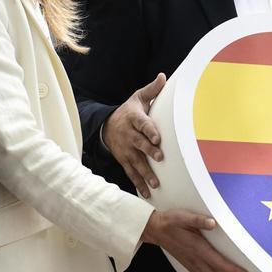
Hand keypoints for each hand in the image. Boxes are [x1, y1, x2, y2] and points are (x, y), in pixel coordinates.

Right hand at [102, 73, 165, 197]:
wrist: (108, 125)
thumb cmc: (129, 110)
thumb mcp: (138, 98)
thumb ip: (152, 90)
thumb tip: (163, 77)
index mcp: (134, 118)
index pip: (142, 124)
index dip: (149, 130)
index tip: (157, 138)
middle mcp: (128, 135)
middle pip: (139, 143)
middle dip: (149, 151)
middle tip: (159, 158)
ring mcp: (125, 149)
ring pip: (135, 161)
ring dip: (145, 173)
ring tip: (155, 183)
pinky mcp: (123, 160)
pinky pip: (130, 172)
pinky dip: (138, 183)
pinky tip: (147, 194)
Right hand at [142, 209, 251, 271]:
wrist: (154, 229)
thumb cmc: (169, 222)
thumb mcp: (182, 216)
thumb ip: (198, 219)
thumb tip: (212, 222)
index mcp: (198, 248)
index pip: (219, 263)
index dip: (233, 271)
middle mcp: (196, 259)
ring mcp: (192, 264)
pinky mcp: (189, 265)